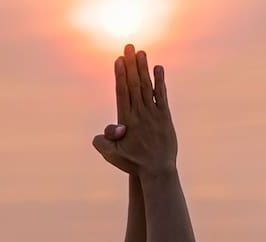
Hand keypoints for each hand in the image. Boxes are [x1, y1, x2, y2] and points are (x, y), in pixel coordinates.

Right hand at [91, 44, 175, 176]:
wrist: (157, 171)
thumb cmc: (133, 163)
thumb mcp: (110, 155)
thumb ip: (101, 140)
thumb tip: (108, 127)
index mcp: (126, 121)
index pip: (122, 93)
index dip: (121, 75)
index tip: (119, 60)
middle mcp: (140, 114)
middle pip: (134, 84)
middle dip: (131, 65)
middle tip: (129, 47)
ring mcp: (154, 114)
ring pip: (147, 87)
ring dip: (144, 68)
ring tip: (141, 52)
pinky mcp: (165, 117)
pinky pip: (162, 96)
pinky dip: (160, 81)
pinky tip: (158, 68)